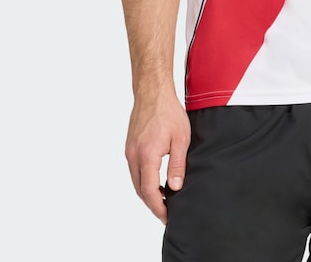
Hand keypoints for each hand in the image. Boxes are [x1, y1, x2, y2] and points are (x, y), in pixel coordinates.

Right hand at [125, 90, 190, 223]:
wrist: (153, 92)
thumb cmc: (168, 112)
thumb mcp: (181, 139)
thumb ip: (178, 166)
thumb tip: (175, 188)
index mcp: (147, 156)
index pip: (150, 191)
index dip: (158, 207)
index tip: (167, 216)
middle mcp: (134, 156)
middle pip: (140, 190)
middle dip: (153, 204)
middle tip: (167, 211)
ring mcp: (129, 151)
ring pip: (136, 181)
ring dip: (148, 192)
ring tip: (164, 198)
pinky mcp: (129, 146)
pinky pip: (134, 170)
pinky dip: (143, 180)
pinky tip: (156, 180)